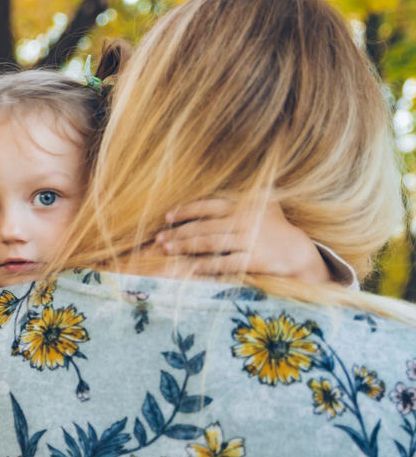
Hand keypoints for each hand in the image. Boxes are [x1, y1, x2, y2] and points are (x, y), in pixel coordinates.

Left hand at [155, 198, 330, 282]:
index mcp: (243, 205)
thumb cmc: (274, 226)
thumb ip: (240, 196)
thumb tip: (211, 188)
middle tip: (159, 239)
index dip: (185, 211)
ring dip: (184, 247)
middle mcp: (245, 221)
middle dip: (178, 232)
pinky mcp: (255, 260)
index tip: (167, 217)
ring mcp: (250, 240)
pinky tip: (189, 268)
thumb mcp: (262, 203)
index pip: (208, 206)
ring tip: (166, 250)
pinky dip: (205, 266)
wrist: (298, 250)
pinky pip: (224, 263)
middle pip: (203, 227)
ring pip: (209, 244)